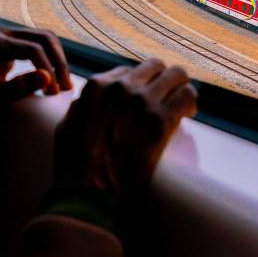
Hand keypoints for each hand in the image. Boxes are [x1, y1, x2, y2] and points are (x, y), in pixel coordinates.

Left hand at [0, 27, 72, 124]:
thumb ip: (19, 87)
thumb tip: (47, 78)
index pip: (32, 49)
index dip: (48, 69)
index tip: (54, 92)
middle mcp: (2, 32)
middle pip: (44, 38)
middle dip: (58, 62)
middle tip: (66, 88)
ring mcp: (9, 34)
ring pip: (46, 39)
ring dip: (58, 60)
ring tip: (64, 85)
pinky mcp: (14, 41)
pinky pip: (40, 45)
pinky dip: (51, 60)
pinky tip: (55, 79)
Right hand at [53, 59, 196, 198]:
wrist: (88, 190)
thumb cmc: (74, 162)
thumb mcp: (67, 124)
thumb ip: (83, 106)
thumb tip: (91, 102)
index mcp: (98, 86)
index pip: (129, 71)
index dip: (139, 85)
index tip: (144, 98)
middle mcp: (121, 87)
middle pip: (156, 66)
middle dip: (163, 80)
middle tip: (166, 97)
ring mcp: (142, 102)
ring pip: (177, 75)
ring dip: (179, 88)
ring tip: (180, 104)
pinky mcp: (160, 121)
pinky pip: (187, 96)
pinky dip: (190, 103)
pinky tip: (188, 114)